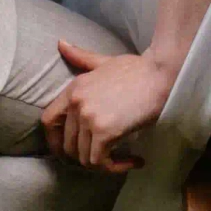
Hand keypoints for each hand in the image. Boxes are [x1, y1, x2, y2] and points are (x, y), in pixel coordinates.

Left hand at [42, 40, 174, 171]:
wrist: (162, 74)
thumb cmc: (138, 69)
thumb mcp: (105, 62)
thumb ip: (81, 58)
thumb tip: (60, 43)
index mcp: (73, 88)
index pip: (47, 121)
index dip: (55, 140)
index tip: (69, 151)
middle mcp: (76, 103)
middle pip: (67, 144)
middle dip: (84, 157)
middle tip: (105, 159)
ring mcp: (88, 117)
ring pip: (83, 157)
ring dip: (103, 165)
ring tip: (124, 160)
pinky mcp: (104, 131)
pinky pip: (99, 161)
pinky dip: (115, 167)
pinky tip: (134, 161)